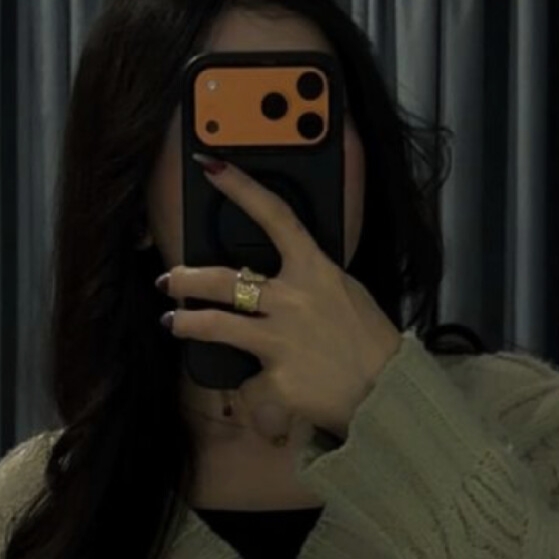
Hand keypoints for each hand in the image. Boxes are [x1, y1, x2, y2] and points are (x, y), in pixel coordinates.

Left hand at [157, 156, 403, 441]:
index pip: (276, 217)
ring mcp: (281, 340)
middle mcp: (293, 300)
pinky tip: (255, 391)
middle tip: (170, 280)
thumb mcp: (344, 292)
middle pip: (223, 280)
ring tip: (174, 323)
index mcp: (315, 271)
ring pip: (216, 325)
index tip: (211, 167)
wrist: (388, 391)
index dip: (240, 188)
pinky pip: (248, 382)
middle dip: (188, 278)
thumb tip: (278, 278)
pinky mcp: (275, 380)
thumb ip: (309, 280)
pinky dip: (250, 389)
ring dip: (187, 323)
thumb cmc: (369, 340)